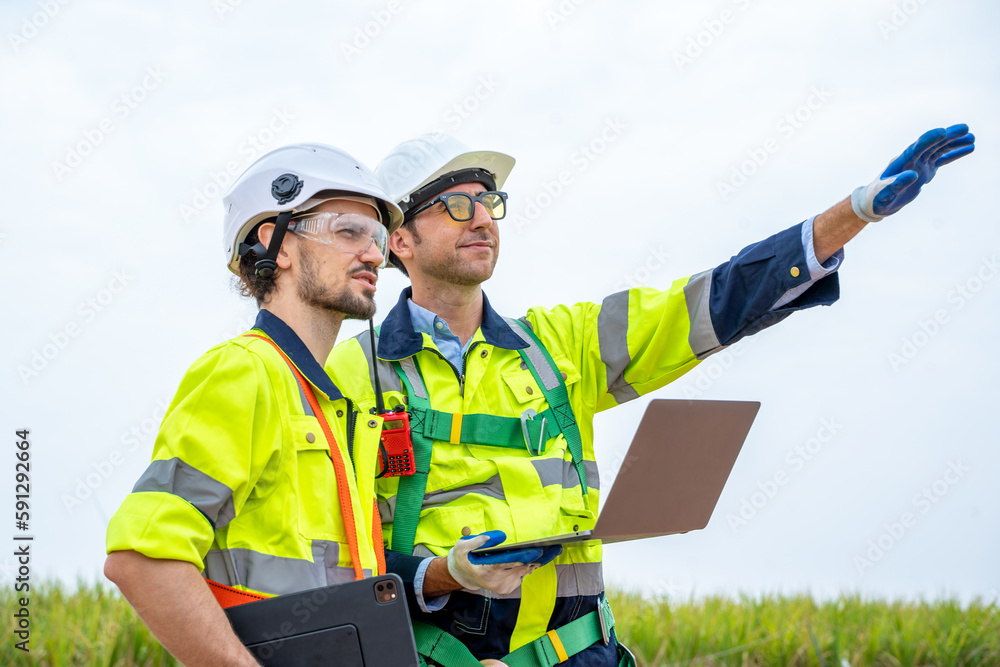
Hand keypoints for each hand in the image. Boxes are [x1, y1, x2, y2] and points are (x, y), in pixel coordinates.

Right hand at [446, 531, 559, 594]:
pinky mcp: (509, 588)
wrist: (464, 575)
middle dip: (538, 557)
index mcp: (485, 572)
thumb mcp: (461, 547)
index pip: (507, 564)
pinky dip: (532, 564)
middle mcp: (497, 582)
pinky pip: (523, 574)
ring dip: (539, 560)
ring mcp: (504, 587)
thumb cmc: (463, 558)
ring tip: (554, 549)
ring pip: (525, 571)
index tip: (537, 552)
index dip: (523, 558)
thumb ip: (475, 541)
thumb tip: (494, 537)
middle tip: (555, 547)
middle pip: (522, 567)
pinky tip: (543, 555)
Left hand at [851, 123, 974, 221]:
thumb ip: (896, 184)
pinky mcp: (925, 170)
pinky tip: (968, 147)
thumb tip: (912, 174)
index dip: (928, 139)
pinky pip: (942, 159)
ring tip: (972, 137)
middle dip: (947, 137)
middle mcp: (911, 160)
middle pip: (931, 145)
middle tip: (965, 128)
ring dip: (954, 143)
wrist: (876, 202)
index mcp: (900, 163)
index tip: (943, 131)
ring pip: (939, 150)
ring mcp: (919, 164)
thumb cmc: (877, 198)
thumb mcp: (884, 194)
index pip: (916, 148)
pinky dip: (954, 154)